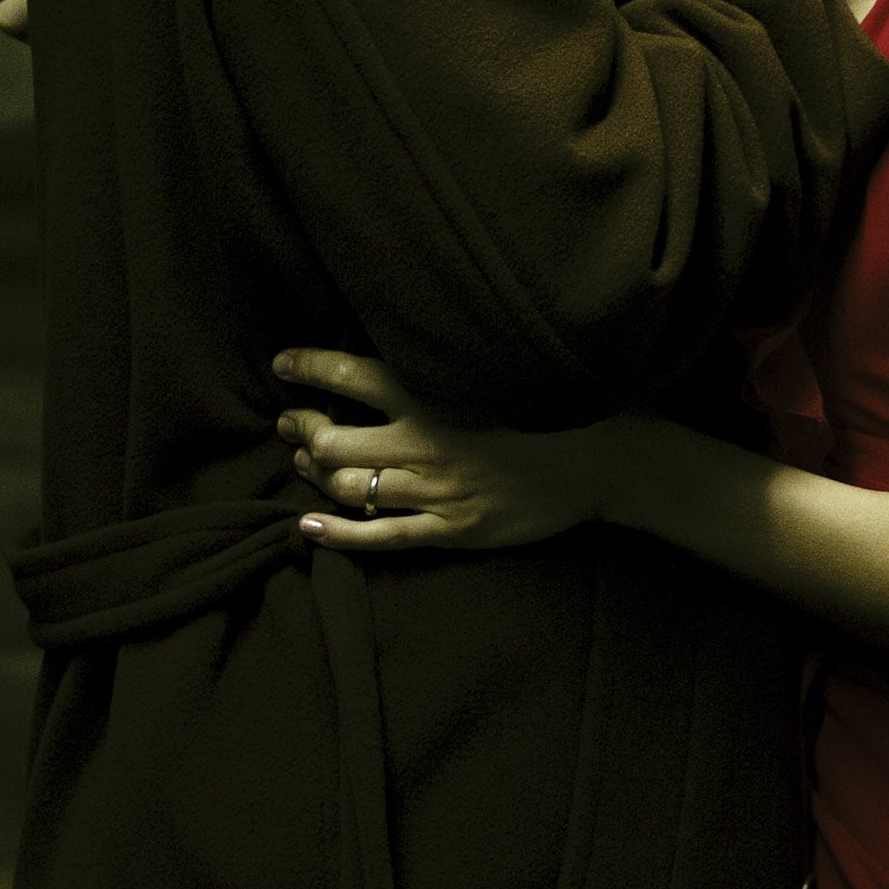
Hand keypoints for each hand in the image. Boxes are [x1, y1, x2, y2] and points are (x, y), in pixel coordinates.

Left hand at [271, 348, 629, 552]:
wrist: (605, 458)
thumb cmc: (549, 407)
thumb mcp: (493, 372)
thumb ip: (441, 365)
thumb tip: (389, 350)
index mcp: (436, 393)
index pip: (352, 374)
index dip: (308, 368)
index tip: (282, 364)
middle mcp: (427, 441)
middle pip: (334, 440)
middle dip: (301, 430)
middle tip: (290, 422)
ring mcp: (437, 489)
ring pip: (348, 488)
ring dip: (315, 475)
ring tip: (307, 462)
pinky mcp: (451, 528)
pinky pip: (380, 537)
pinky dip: (336, 534)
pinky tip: (309, 525)